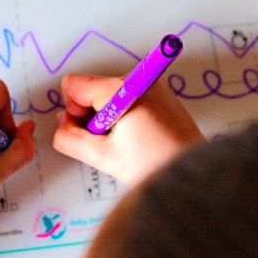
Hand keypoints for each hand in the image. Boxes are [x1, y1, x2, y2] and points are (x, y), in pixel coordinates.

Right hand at [52, 74, 201, 186]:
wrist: (196, 177)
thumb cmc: (156, 166)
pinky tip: (139, 141)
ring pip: (109, 97)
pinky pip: (127, 101)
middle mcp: (138, 81)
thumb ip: (69, 138)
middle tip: (111, 143)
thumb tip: (61, 126)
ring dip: (109, 120)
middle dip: (92, 117)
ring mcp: (152, 87)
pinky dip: (125, 119)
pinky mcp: (161, 97)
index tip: (91, 130)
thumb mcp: (102, 157)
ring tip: (129, 144)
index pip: (74, 85)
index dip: (73, 111)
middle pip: (92, 90)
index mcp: (122, 89)